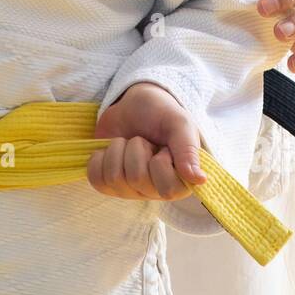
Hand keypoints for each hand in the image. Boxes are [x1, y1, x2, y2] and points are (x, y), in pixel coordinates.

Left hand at [87, 82, 206, 201]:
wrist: (133, 103)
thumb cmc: (160, 114)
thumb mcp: (180, 124)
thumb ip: (188, 150)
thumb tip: (199, 180)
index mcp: (180, 181)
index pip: (168, 189)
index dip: (161, 162)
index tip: (164, 147)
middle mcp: (154, 191)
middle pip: (136, 179)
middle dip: (137, 148)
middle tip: (144, 140)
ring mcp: (129, 189)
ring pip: (114, 177)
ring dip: (118, 149)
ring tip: (129, 142)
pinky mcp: (107, 183)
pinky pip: (96, 179)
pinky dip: (99, 158)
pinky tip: (110, 150)